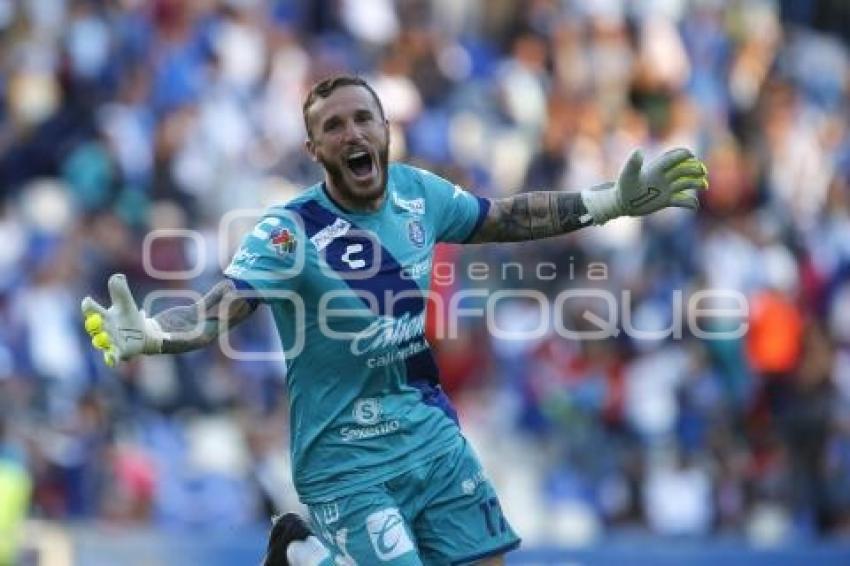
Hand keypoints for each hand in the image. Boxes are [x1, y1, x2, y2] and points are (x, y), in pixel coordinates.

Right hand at [81, 274, 164, 365]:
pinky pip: (111, 356)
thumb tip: (118, 276)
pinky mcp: (119, 352)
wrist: (143, 334)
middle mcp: (102, 329)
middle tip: (96, 320)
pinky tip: (112, 359)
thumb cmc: (129, 317)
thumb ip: (121, 291)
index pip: (91, 310)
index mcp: (102, 315)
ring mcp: (109, 342)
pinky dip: (110, 357)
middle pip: (93, 326)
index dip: (88, 306)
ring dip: (102, 339)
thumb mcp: (126, 303)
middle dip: (94, 324)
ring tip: (106, 337)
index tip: (88, 301)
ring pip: (101, 341)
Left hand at [581, 148, 708, 223]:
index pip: (673, 157)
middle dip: (695, 169)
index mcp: (657, 168)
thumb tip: (639, 151)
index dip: (683, 154)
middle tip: (702, 172)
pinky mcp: (667, 200)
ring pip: (686, 183)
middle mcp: (664, 177)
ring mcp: (667, 189)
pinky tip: (693, 206)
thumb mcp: (627, 175)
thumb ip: (633, 164)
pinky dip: (690, 203)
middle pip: (684, 169)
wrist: (622, 204)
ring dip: (697, 183)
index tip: (691, 156)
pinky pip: (682, 201)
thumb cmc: (624, 187)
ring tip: (704, 186)